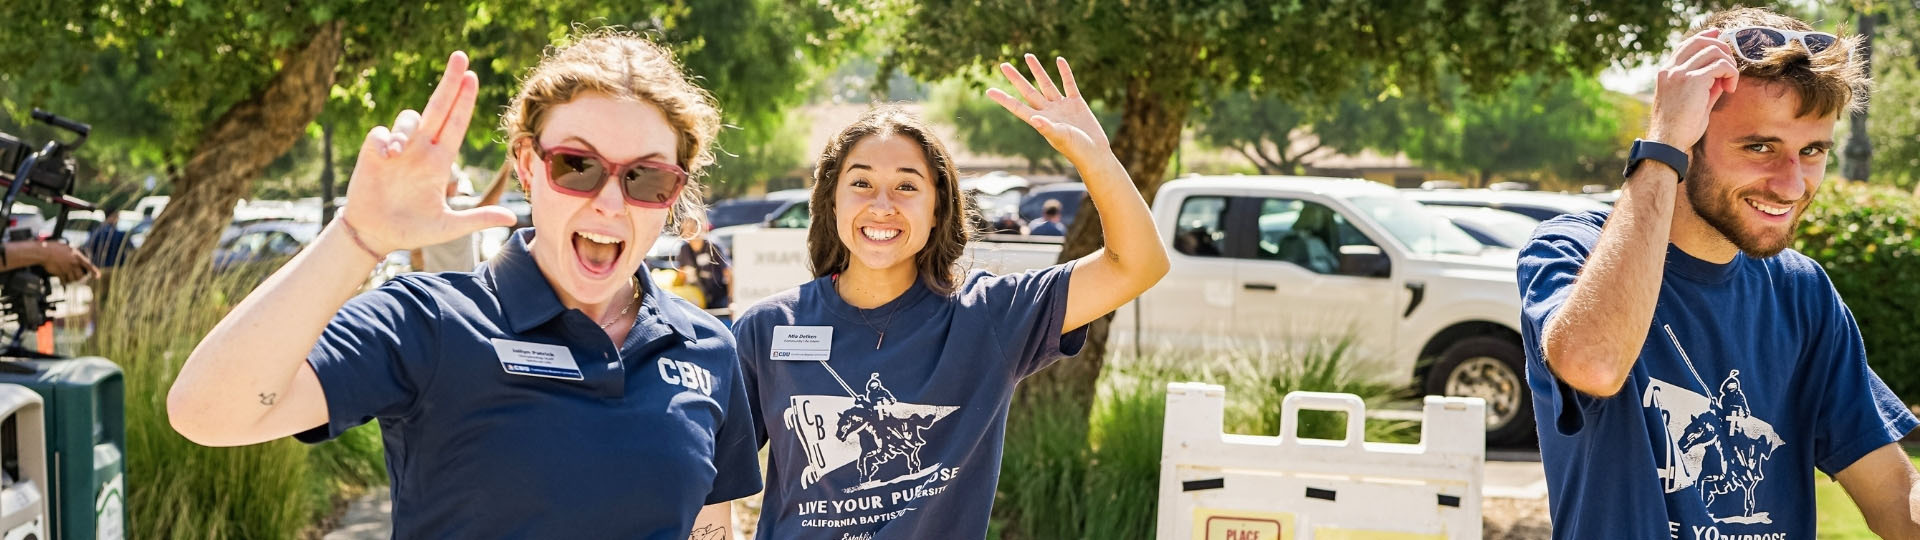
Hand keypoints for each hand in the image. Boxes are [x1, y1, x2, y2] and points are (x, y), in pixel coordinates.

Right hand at [37, 243, 96, 282]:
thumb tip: (79, 258)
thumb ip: (75, 254)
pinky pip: (64, 281)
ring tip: (72, 279)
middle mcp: (73, 263)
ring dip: (73, 280)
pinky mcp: (59, 273)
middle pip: (81, 275)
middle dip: (81, 278)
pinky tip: (64, 281)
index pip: (88, 265)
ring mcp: (66, 269)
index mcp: (77, 256)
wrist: (44, 252)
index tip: (98, 276)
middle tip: (80, 279)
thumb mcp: (68, 248)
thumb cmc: (55, 248)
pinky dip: (64, 282)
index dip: (94, 271)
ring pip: (73, 279)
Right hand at [341, 51, 515, 252]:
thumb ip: (478, 219)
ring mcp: (398, 150)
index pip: (456, 123)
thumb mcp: (449, 226)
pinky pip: (381, 133)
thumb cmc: (413, 229)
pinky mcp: (374, 153)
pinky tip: (387, 156)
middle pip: (438, 107)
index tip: (474, 77)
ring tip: (400, 153)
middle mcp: (421, 149)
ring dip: (407, 128)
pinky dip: (385, 140)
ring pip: (409, 118)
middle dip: (449, 81)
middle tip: (461, 56)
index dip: (464, 101)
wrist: (376, 235)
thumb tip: (512, 219)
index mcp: (440, 161)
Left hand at [988, 55, 1111, 164]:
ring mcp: (1062, 106)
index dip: (1003, 99)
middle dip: (1016, 78)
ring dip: (1037, 70)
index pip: (1017, 107)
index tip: (989, 91)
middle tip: (1003, 65)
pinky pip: (1069, 84)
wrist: (1094, 152)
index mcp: (1040, 120)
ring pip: (1046, 84)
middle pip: (1028, 91)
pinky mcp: (1076, 103)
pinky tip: (1059, 60)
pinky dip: (1065, 72)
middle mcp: (1048, 111)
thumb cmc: (1076, 149)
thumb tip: (1034, 119)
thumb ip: (1047, 128)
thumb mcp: (1060, 137)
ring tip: (1028, 55)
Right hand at [1648, 29, 1740, 155]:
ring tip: (1729, 84)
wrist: (1667, 142)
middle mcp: (1671, 69)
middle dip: (1722, 49)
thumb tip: (1722, 77)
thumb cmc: (1678, 127)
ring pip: (1714, 50)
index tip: (1719, 36)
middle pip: (1701, 41)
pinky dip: (1731, 74)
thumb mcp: (1690, 101)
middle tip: (1730, 70)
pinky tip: (1730, 89)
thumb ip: (1704, 86)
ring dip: (1729, 64)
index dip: (1705, 37)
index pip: (1686, 44)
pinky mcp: (1693, 80)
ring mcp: (1680, 73)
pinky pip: (1721, 65)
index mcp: (1666, 72)